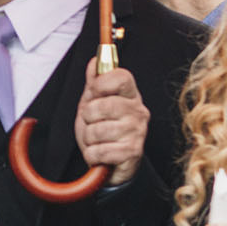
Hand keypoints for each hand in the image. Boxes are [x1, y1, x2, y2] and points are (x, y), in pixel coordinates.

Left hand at [74, 59, 149, 186]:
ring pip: (96, 130)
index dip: (101, 83)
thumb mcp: (95, 104)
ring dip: (88, 139)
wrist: (112, 164)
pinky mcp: (133, 152)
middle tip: (94, 124)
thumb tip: (95, 61)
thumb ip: (95, 83)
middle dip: (87, 118)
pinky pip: (99, 151)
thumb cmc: (104, 132)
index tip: (95, 93)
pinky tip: (101, 154)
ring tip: (98, 141)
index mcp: (130, 96)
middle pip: (101, 105)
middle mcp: (138, 112)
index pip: (121, 77)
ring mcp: (137, 132)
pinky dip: (92, 155)